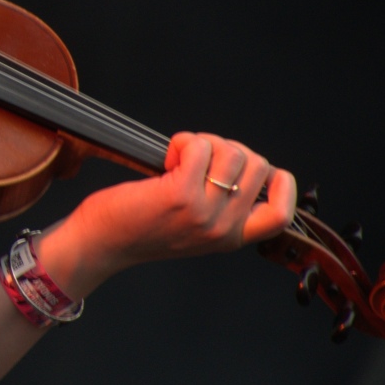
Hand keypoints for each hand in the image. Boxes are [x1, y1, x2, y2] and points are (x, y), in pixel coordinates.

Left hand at [41, 132, 298, 294]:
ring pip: (232, 153)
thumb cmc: (140, 226)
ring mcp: (204, 213)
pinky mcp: (180, 195)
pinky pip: (199, 147)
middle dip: (228, 148)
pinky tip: (166, 158)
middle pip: (257, 166)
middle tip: (198, 158)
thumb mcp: (194, 227)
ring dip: (204, 142)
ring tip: (180, 158)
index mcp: (231, 238)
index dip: (280, 184)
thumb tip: (238, 161)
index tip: (254, 169)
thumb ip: (220, 206)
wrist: (102, 243)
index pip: (282, 215)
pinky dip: (183, 141)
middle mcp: (223, 229)